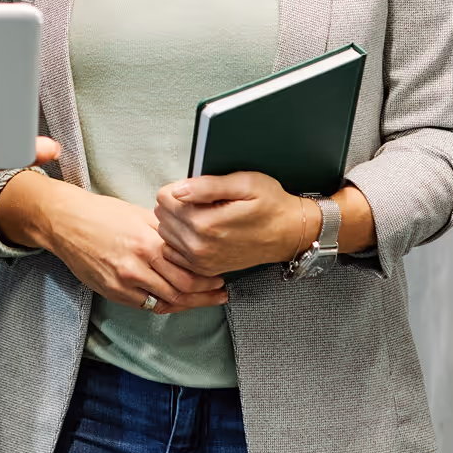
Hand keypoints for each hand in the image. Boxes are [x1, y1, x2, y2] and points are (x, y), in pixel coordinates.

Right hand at [32, 185, 227, 314]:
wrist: (65, 222)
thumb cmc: (102, 213)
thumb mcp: (139, 213)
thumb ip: (165, 230)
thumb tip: (191, 239)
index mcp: (148, 243)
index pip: (188, 270)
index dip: (208, 278)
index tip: (220, 278)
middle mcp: (137, 267)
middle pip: (181, 291)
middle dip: (205, 295)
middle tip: (219, 293)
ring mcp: (124, 283)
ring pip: (165, 303)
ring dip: (187, 304)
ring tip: (202, 300)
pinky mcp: (112, 292)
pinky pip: (145, 305)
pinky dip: (163, 305)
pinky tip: (174, 301)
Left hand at [154, 171, 308, 276]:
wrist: (289, 234)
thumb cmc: (271, 205)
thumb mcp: (245, 183)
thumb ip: (207, 186)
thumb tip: (178, 189)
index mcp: (206, 224)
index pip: (164, 198)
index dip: (178, 187)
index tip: (195, 188)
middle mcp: (199, 246)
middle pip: (162, 216)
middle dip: (176, 204)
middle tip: (201, 200)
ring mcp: (201, 261)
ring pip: (165, 232)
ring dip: (177, 221)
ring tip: (202, 214)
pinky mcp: (204, 268)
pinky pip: (174, 250)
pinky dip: (180, 239)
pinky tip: (199, 230)